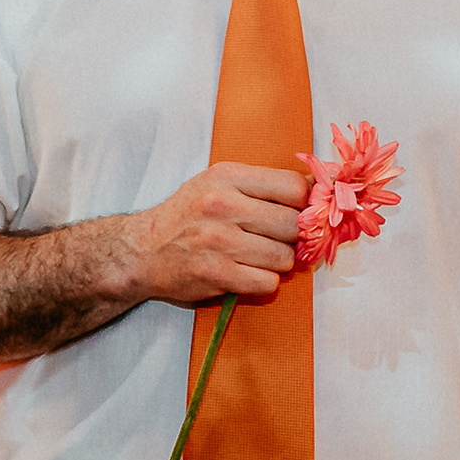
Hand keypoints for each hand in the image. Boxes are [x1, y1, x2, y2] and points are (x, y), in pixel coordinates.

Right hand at [128, 163, 309, 305]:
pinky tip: (246, 273)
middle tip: (279, 240)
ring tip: (258, 257)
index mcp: (226, 177)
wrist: (140, 250)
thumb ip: (262, 185)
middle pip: (294, 224)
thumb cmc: (186, 216)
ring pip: (284, 257)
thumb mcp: (218, 185)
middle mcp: (222, 205)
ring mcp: (218, 241)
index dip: (307, 203)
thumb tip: (318, 187)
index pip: (293, 186)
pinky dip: (263, 282)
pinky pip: (266, 282)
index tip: (303, 213)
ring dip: (278, 263)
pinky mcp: (215, 273)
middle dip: (293, 237)